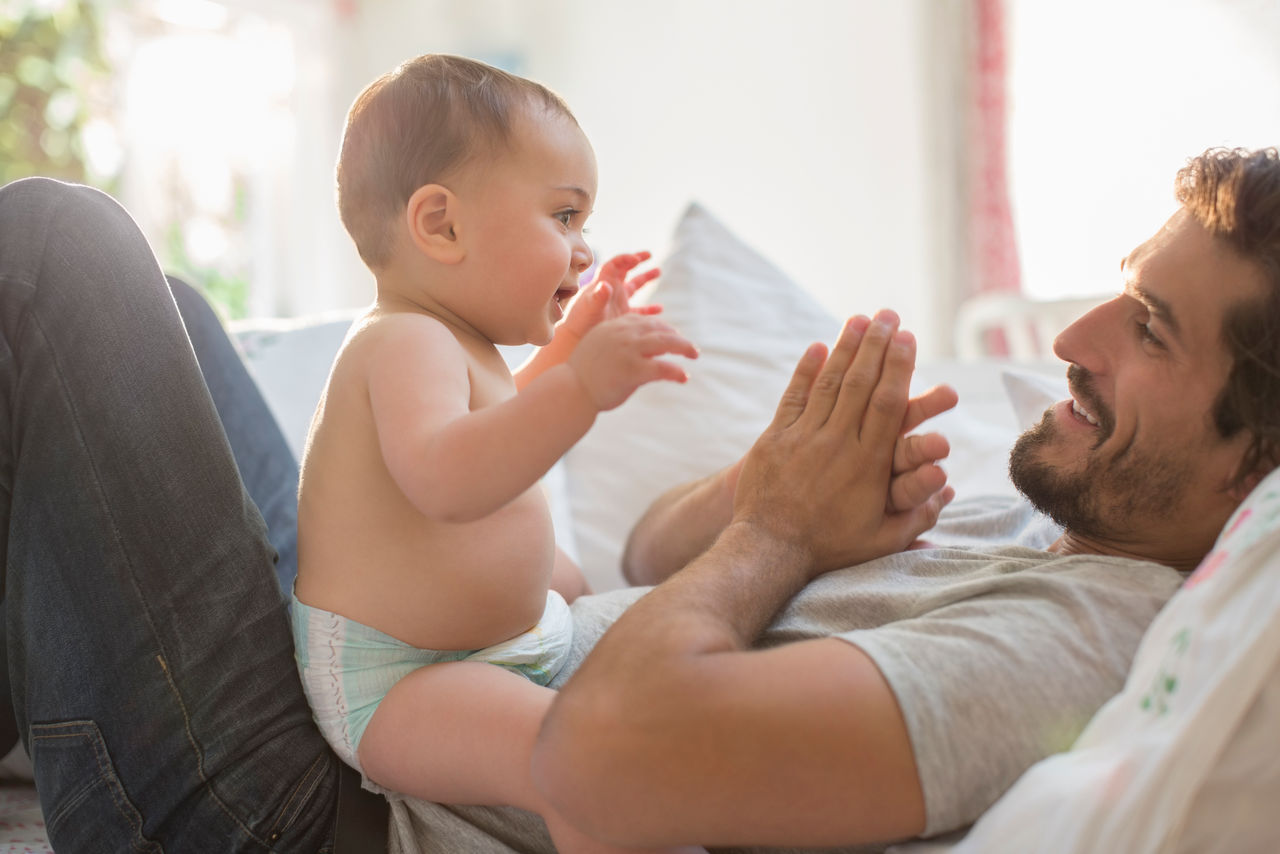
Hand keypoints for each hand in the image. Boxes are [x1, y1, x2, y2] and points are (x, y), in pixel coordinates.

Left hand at [559, 251, 661, 341]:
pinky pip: (639, 310)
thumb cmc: (580, 322)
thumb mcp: (589, 308)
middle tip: (649, 254)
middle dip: (636, 260)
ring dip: (645, 278)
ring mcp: (617, 302)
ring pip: (634, 286)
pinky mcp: (622, 316)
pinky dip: (649, 309)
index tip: (637, 259)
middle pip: (625, 270)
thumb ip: (598, 296)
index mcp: (602, 283)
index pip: (614, 264)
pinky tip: (659, 309)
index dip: (625, 259)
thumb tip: (606, 285)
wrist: (576, 338)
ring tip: (658, 271)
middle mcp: (611, 290)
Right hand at [568, 314, 697, 410]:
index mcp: (614, 327)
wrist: (570, 391)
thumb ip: (620, 345)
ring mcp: (629, 350)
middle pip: (659, 328)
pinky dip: (676, 372)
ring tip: (694, 354)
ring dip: (684, 347)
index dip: (662, 327)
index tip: (672, 335)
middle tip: (690, 347)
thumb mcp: (600, 348)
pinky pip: (663, 367)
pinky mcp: (634, 370)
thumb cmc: (583, 375)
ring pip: (666, 342)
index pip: (644, 320)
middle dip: (677, 337)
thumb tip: (636, 350)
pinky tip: (683, 377)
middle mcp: (623, 334)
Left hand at [731, 311, 952, 576]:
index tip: (908, 338)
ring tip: (859, 319)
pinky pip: (793, 397)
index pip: (890, 403)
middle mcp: (837, 442)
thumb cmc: (829, 547)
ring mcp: (804, 437)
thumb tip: (949, 487)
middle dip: (876, 345)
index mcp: (869, 463)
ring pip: (828, 383)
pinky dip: (805, 371)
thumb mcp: (881, 540)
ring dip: (845, 348)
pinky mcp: (775, 438)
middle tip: (888, 315)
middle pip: (861, 383)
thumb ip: (918, 514)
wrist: (769, 548)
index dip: (899, 366)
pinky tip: (817, 347)